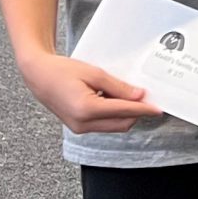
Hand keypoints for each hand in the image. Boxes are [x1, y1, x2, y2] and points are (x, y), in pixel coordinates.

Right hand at [19, 51, 161, 133]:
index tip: (158, 108)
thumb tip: (139, 96)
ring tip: (129, 95)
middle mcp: (83, 124)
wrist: (39, 76)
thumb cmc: (62, 70)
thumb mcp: (94, 73)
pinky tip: (114, 100)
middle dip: (137, 113)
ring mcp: (79, 128)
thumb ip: (118, 87)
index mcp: (87, 109)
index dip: (144, 109)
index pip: (124, 112)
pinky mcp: (78, 127)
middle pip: (122, 124)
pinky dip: (113, 115)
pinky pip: (103, 125)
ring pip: (113, 126)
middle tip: (147, 98)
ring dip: (125, 114)